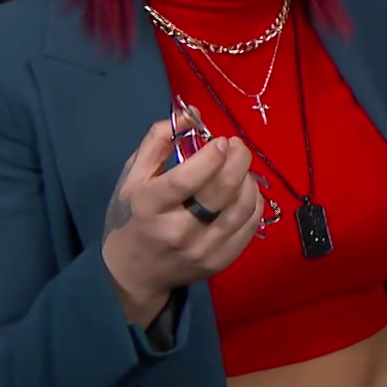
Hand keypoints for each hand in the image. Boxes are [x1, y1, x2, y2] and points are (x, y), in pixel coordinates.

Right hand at [101, 119, 265, 324]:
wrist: (133, 271)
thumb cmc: (132, 215)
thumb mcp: (133, 176)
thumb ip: (158, 142)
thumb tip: (192, 115)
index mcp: (149, 206)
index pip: (187, 179)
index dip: (211, 157)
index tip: (221, 141)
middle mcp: (176, 230)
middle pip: (221, 192)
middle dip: (238, 160)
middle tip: (238, 146)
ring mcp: (202, 249)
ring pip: (241, 208)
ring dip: (248, 179)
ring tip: (240, 167)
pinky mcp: (221, 261)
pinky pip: (250, 226)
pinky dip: (254, 201)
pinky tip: (246, 190)